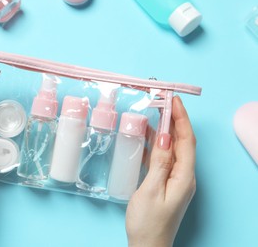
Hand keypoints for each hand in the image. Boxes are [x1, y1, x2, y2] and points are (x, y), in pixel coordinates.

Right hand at [126, 96, 196, 246]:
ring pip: (172, 148)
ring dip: (164, 131)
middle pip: (181, 142)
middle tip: (162, 101)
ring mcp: (175, 179)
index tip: (173, 100)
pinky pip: (164, 158)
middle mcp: (184, 175)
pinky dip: (156, 145)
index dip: (181, 118)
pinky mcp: (166, 182)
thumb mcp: (150, 190)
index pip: (186, 140)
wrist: (147, 246)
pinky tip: (146, 138)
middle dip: (174, 120)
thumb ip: (159, 162)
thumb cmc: (147, 223)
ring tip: (153, 114)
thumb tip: (164, 136)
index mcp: (184, 177)